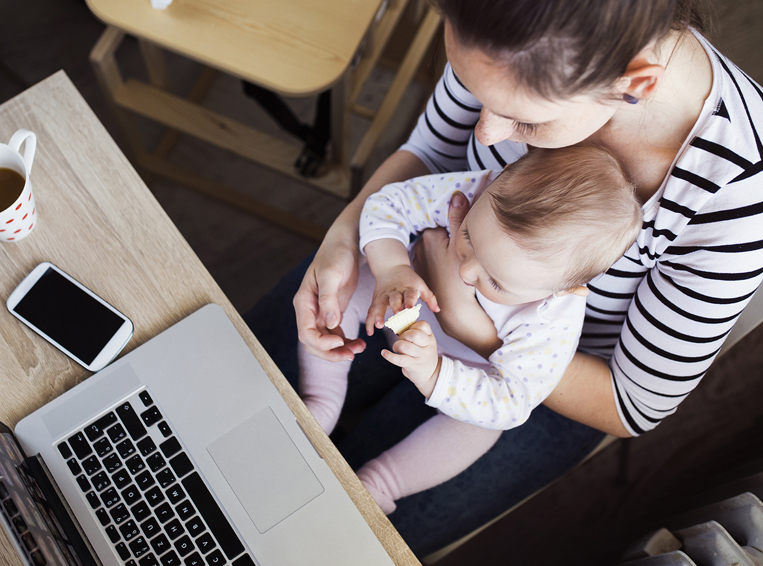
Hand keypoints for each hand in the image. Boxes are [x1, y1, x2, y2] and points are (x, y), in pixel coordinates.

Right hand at [294, 238, 365, 361]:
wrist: (345, 245)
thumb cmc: (336, 256)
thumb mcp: (332, 275)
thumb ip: (328, 299)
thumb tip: (329, 323)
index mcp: (304, 302)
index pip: (306, 333)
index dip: (322, 343)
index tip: (341, 342)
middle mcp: (309, 311)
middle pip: (313, 343)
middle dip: (331, 352)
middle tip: (352, 354)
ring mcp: (320, 313)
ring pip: (325, 342)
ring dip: (340, 349)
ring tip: (360, 348)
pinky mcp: (332, 312)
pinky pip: (334, 335)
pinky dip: (345, 342)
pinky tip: (358, 343)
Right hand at [365, 264, 438, 335]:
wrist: (391, 267)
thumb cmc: (409, 280)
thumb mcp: (420, 285)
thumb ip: (429, 298)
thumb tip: (437, 310)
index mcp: (408, 288)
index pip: (410, 294)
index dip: (410, 300)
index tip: (410, 308)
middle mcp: (395, 292)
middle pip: (394, 299)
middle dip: (395, 307)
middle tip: (396, 316)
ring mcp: (384, 295)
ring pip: (380, 304)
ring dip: (379, 314)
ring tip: (379, 325)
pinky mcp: (376, 299)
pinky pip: (371, 310)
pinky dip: (370, 321)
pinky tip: (370, 332)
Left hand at [381, 321, 440, 397]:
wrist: (430, 374)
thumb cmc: (423, 354)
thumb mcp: (425, 342)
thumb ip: (416, 332)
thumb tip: (398, 324)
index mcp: (430, 337)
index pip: (423, 325)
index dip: (412, 326)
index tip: (409, 331)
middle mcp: (428, 346)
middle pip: (414, 335)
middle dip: (403, 335)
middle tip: (401, 340)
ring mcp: (421, 356)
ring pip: (404, 346)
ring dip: (396, 345)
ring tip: (397, 348)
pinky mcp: (412, 365)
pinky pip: (399, 359)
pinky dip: (389, 355)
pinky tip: (384, 353)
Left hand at [412, 192, 502, 357]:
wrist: (454, 307)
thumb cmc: (460, 277)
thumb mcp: (462, 244)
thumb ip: (458, 217)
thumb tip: (456, 194)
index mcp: (430, 235)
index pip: (442, 220)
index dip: (454, 224)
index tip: (463, 231)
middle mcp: (421, 246)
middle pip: (437, 233)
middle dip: (446, 235)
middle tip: (459, 248)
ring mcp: (420, 260)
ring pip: (433, 247)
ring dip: (441, 249)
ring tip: (453, 260)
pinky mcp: (421, 273)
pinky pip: (431, 261)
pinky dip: (437, 261)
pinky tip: (446, 269)